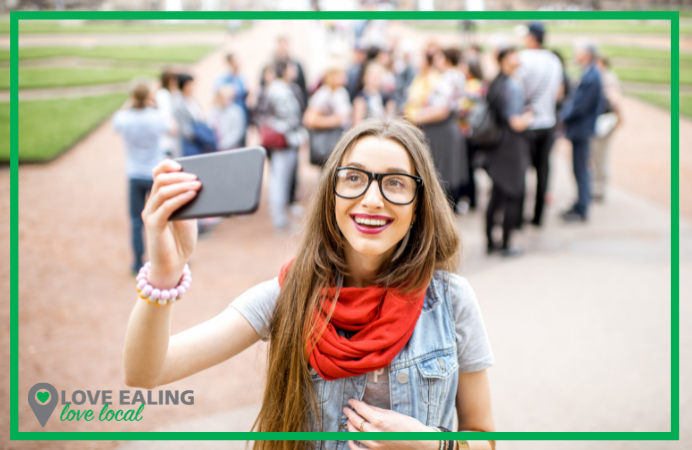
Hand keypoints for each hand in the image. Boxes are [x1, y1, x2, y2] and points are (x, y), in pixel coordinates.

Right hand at [142, 159, 201, 287]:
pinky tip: (192, 195)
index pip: (158, 174)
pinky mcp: (154, 225)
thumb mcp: (189, 216)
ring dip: (182, 185)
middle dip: (180, 176)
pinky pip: (166, 207)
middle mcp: (152, 203)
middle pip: (160, 179)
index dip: (167, 165)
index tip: (182, 164)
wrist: (174, 263)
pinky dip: (180, 198)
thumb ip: (190, 201)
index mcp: (160, 198)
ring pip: (162, 191)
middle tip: (197, 178)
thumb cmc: (182, 240)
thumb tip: (203, 184)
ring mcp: (151, 213)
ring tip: (198, 185)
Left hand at [343, 399, 439, 449]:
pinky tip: (350, 438)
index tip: (351, 401)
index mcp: (379, 419)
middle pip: (355, 421)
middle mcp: (374, 432)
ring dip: (349, 425)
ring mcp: (374, 444)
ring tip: (349, 420)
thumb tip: (364, 405)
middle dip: (349, 413)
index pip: (361, 409)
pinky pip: (358, 449)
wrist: (419, 441)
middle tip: (347, 409)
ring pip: (354, 434)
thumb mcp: (391, 413)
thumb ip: (375, 410)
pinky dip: (352, 444)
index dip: (354, 404)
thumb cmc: (408, 426)